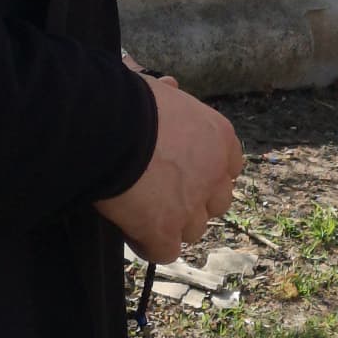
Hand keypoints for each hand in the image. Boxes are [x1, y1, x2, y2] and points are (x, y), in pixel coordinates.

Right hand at [96, 71, 240, 262]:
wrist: (108, 126)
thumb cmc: (129, 102)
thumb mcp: (157, 90)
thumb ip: (169, 94)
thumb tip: (170, 85)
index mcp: (219, 138)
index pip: (230, 167)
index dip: (207, 173)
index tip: (185, 172)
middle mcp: (214, 174)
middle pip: (216, 203)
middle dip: (194, 202)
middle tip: (164, 194)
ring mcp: (191, 206)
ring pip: (193, 230)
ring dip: (172, 225)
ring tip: (143, 211)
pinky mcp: (164, 231)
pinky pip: (165, 251)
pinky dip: (150, 245)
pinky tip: (132, 231)